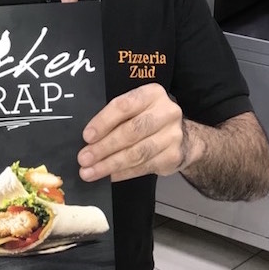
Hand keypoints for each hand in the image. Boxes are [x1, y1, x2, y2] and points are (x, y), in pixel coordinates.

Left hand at [77, 83, 194, 182]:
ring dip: (110, 164)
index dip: (103, 122)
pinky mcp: (173, 156)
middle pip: (130, 132)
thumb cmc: (149, 119)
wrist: (184, 136)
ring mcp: (173, 135)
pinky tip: (109, 175)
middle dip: (104, 147)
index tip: (87, 137)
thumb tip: (88, 139)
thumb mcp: (136, 109)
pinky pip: (143, 167)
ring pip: (136, 153)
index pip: (124, 106)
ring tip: (91, 171)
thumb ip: (116, 117)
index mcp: (152, 94)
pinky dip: (123, 173)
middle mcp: (166, 112)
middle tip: (84, 158)